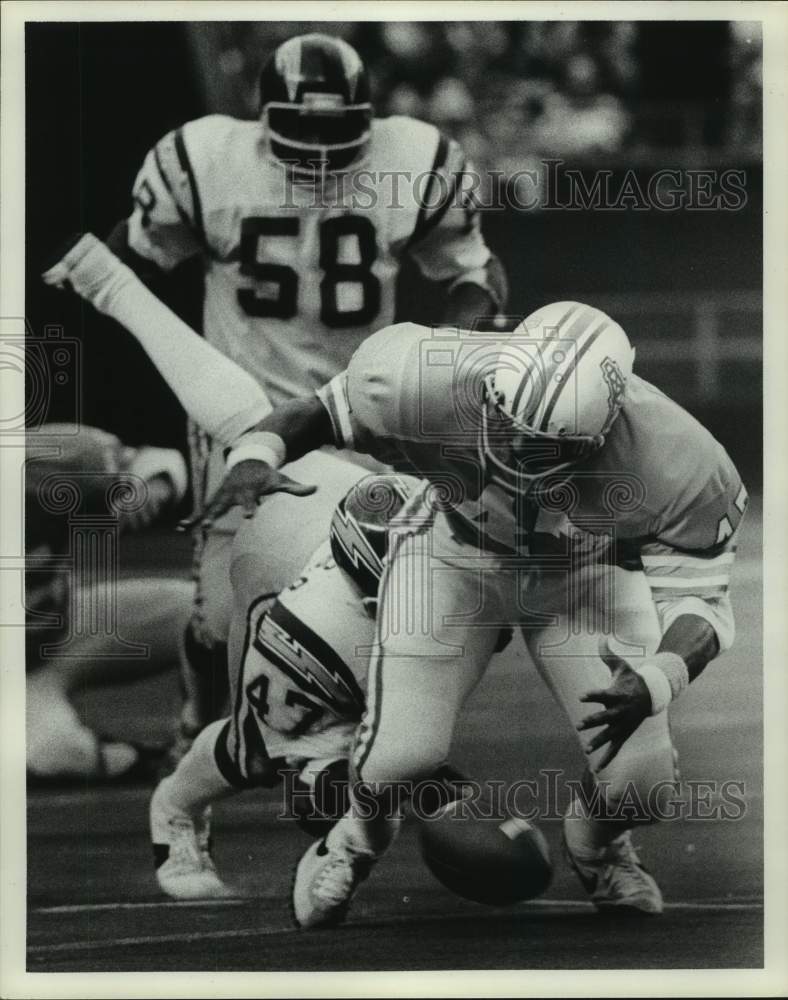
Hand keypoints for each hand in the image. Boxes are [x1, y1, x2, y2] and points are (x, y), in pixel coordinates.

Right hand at [178, 459, 315, 531]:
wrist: (248, 458)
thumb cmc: (267, 474)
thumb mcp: (282, 480)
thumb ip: (297, 487)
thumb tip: (316, 488)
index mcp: (249, 491)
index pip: (250, 501)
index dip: (250, 508)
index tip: (249, 516)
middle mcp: (232, 493)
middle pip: (223, 506)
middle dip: (214, 515)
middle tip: (206, 525)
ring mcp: (222, 495)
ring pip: (208, 509)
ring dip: (197, 518)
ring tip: (186, 529)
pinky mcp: (216, 498)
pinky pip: (203, 510)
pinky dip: (193, 518)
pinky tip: (182, 528)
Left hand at [576, 641, 652, 771]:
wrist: (653, 695)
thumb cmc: (632, 679)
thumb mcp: (622, 666)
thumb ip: (608, 655)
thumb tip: (601, 638)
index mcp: (617, 694)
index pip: (603, 694)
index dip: (592, 694)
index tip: (580, 695)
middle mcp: (620, 711)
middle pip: (605, 717)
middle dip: (593, 721)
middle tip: (579, 725)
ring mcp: (623, 724)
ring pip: (610, 735)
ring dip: (599, 742)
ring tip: (586, 749)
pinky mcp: (625, 733)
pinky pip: (616, 748)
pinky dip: (607, 758)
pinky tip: (596, 769)